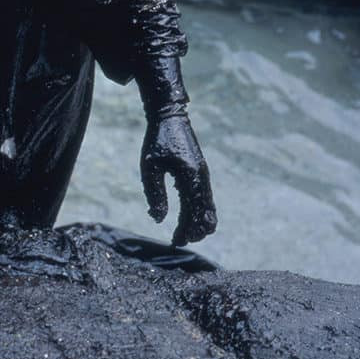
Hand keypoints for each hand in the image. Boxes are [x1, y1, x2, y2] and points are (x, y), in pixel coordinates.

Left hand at [140, 113, 216, 246]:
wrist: (169, 117)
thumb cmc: (157, 140)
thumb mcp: (150, 168)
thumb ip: (154, 194)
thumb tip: (158, 219)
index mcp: (190, 177)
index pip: (193, 212)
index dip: (185, 230)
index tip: (175, 242)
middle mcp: (202, 177)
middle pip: (206, 214)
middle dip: (194, 230)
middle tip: (178, 241)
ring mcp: (203, 174)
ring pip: (209, 207)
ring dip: (199, 222)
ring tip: (185, 233)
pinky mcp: (200, 172)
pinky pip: (205, 197)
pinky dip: (200, 210)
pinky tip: (188, 216)